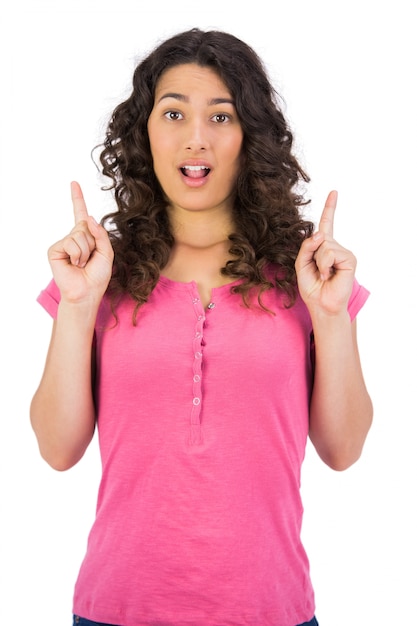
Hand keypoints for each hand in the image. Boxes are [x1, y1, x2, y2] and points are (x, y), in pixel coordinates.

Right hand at [47, 182, 113, 303]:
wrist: (86, 292)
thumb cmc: (97, 276)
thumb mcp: (107, 253)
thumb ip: (102, 235)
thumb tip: (89, 218)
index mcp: (86, 236)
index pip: (81, 214)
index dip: (78, 199)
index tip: (74, 183)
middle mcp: (74, 237)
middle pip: (86, 225)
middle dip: (93, 243)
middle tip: (89, 259)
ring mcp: (64, 242)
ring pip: (80, 234)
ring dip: (85, 251)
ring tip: (81, 264)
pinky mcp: (55, 249)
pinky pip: (71, 242)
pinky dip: (77, 254)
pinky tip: (74, 265)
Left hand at [295, 191, 356, 315]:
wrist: (321, 304)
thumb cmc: (312, 286)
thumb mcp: (301, 264)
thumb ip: (306, 247)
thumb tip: (321, 233)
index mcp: (324, 246)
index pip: (327, 224)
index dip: (330, 208)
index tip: (334, 192)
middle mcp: (335, 247)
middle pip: (318, 237)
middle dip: (312, 255)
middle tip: (318, 272)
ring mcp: (343, 252)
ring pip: (324, 246)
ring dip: (319, 263)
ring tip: (324, 275)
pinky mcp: (349, 259)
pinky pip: (330, 253)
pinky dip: (325, 266)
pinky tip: (329, 275)